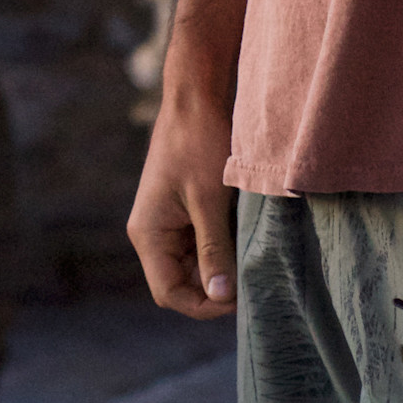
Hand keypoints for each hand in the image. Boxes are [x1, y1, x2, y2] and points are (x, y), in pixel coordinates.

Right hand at [126, 84, 237, 319]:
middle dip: (215, 287)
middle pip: (182, 283)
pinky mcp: (185, 212)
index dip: (203, 304)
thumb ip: (214, 250)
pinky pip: (202, 245)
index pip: (169, 292)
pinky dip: (223, 248)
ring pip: (194, 266)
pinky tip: (245, 239)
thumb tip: (221, 295)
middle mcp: (153, 233)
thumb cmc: (199, 144)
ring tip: (252, 259)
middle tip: (253, 281)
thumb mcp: (209, 200)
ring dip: (221, 267)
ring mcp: (168, 223)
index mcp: (148, 234)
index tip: (239, 299)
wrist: (196, 98)